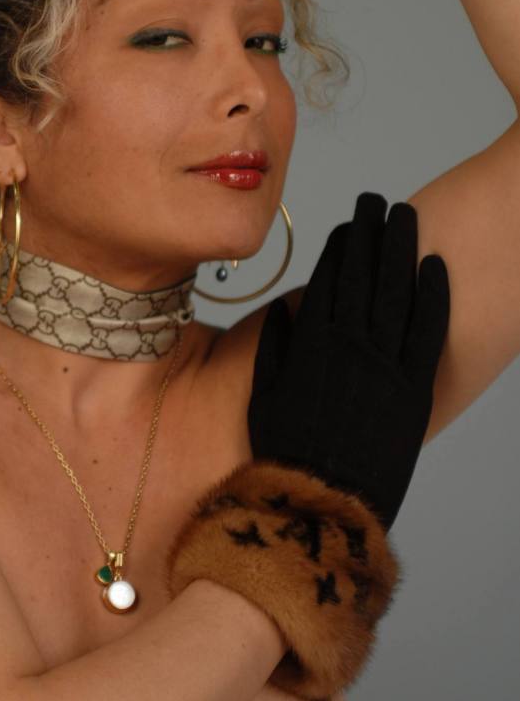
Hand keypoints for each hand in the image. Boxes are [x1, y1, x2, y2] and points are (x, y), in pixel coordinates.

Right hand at [248, 191, 449, 530]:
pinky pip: (427, 332)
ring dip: (402, 248)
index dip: (340, 246)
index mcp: (312, 343)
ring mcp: (385, 362)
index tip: (347, 222)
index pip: (329, 278)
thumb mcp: (266, 396)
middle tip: (375, 199)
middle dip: (370, 231)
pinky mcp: (415, 386)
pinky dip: (431, 297)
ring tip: (405, 215)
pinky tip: (434, 267)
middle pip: (364, 273)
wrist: (321, 501)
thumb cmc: (286, 450)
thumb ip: (275, 347)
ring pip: (397, 291)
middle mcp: (350, 343)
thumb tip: (283, 310)